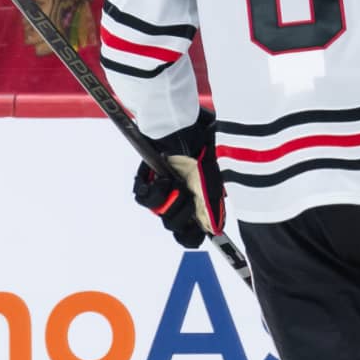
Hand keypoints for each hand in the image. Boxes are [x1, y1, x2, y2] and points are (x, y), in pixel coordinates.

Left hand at [132, 109, 226, 248]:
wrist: (182, 124)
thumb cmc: (202, 143)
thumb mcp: (213, 175)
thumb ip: (212, 204)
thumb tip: (214, 229)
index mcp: (199, 198)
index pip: (192, 231)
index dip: (193, 235)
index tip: (197, 233)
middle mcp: (181, 196)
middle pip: (176, 226)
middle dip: (182, 214)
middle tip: (188, 197)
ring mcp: (164, 189)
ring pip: (160, 214)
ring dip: (170, 202)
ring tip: (176, 185)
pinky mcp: (147, 180)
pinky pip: (144, 198)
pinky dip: (154, 192)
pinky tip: (164, 180)